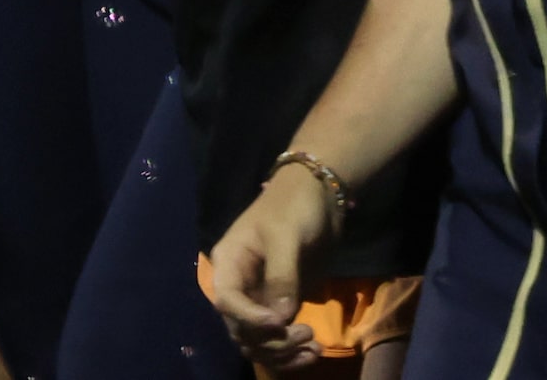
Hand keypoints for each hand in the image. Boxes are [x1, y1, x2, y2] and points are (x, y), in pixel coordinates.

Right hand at [208, 167, 334, 370]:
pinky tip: (313, 353)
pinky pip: (277, 337)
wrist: (318, 192)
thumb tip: (280, 319)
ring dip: (282, 353)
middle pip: (242, 330)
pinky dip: (291, 350)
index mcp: (229, 264)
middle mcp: (239, 287)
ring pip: (258, 342)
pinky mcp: (279, 304)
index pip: (228, 302)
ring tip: (313, 351)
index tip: (278, 324)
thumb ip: (281, 275)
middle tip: (305, 335)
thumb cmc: (294, 204)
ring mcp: (258, 299)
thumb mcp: (286, 234)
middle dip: (271, 341)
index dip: (249, 319)